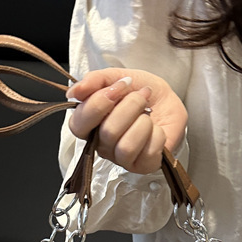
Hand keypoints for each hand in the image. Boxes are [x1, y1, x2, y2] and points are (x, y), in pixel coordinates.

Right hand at [66, 69, 187, 173]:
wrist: (168, 99)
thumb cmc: (140, 91)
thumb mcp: (117, 76)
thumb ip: (94, 81)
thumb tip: (74, 92)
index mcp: (90, 125)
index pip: (78, 124)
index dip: (98, 104)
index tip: (119, 86)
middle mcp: (103, 145)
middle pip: (107, 132)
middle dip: (130, 106)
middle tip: (141, 97)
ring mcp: (122, 159)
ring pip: (126, 147)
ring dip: (143, 122)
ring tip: (148, 114)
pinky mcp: (143, 166)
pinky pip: (147, 153)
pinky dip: (157, 134)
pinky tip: (157, 130)